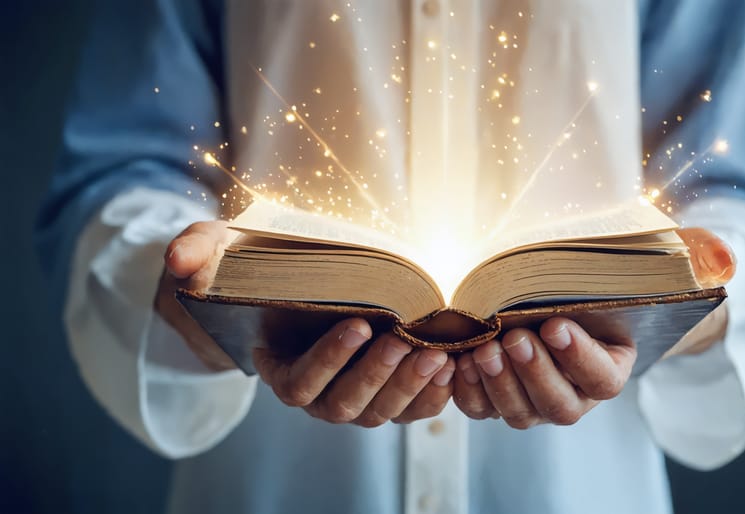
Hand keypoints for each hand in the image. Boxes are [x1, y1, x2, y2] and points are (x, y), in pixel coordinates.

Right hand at [156, 221, 455, 425]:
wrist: (301, 284)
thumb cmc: (262, 267)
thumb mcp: (221, 248)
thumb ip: (194, 250)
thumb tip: (178, 265)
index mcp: (279, 369)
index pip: (300, 381)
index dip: (328, 359)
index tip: (358, 323)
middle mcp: (317, 394)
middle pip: (344, 406)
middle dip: (377, 375)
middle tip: (406, 341)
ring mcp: (354, 398)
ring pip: (380, 412)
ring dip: (409, 387)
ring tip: (436, 353)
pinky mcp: (387, 394)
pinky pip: (411, 410)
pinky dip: (432, 397)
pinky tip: (451, 367)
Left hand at [451, 226, 735, 427]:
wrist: (555, 300)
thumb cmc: (589, 285)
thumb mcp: (627, 269)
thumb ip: (675, 261)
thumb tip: (723, 250)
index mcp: (611, 369)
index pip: (601, 377)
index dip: (579, 356)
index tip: (557, 323)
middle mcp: (575, 396)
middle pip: (560, 406)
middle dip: (536, 373)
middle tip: (516, 337)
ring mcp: (535, 401)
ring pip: (520, 413)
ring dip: (500, 384)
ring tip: (484, 348)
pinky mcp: (498, 399)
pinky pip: (481, 409)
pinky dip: (467, 391)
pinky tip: (455, 362)